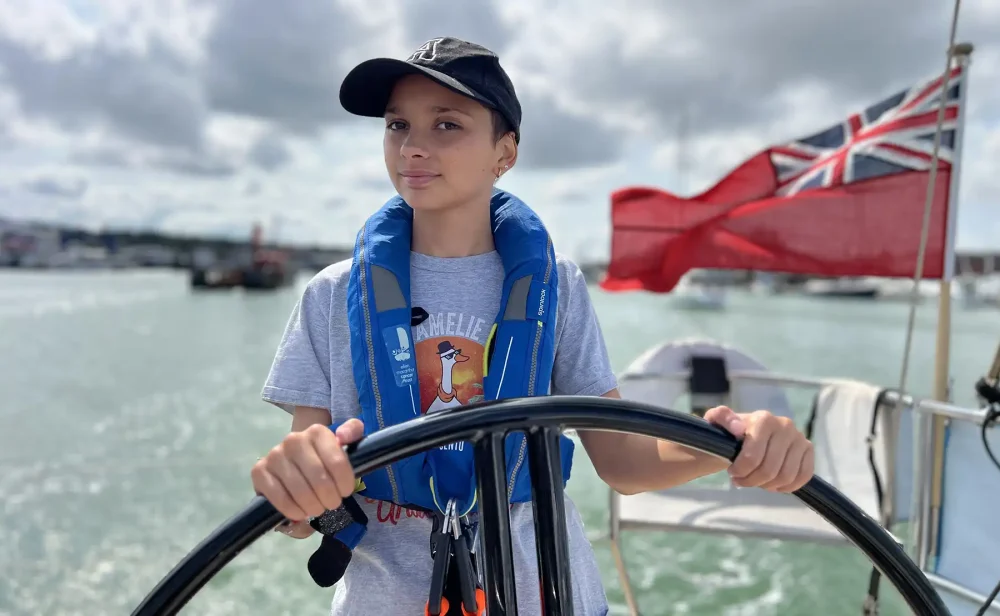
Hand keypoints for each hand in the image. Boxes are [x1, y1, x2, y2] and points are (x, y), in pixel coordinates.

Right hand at [251, 419, 364, 534]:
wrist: (294, 463)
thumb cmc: (323, 458)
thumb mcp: (344, 443)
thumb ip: (352, 431)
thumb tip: (342, 436)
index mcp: (317, 432)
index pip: (337, 463)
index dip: (345, 483)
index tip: (345, 491)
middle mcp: (293, 440)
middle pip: (319, 480)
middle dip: (330, 498)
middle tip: (331, 504)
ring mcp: (274, 455)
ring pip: (301, 491)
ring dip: (313, 507)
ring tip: (317, 508)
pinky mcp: (259, 471)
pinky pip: (280, 498)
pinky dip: (293, 510)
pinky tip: (300, 512)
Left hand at [703, 406, 813, 492]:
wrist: (744, 435)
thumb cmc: (729, 432)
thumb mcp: (716, 421)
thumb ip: (722, 419)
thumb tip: (739, 430)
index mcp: (763, 419)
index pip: (753, 457)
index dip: (741, 471)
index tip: (732, 472)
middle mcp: (785, 425)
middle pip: (769, 470)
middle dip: (752, 481)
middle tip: (741, 480)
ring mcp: (799, 438)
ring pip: (786, 476)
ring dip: (767, 485)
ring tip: (755, 481)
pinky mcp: (808, 450)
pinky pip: (803, 476)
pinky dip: (787, 487)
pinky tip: (773, 485)